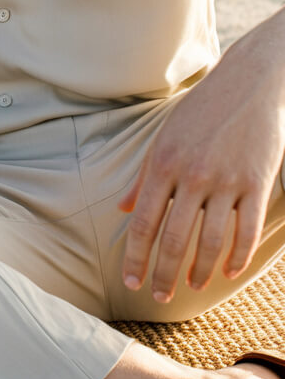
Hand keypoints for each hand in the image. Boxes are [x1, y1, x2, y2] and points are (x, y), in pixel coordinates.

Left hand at [119, 12, 284, 303]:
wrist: (248, 82)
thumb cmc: (200, 110)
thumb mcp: (164, 137)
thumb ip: (144, 177)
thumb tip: (121, 210)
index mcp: (163, 164)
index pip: (144, 222)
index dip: (136, 256)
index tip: (131, 280)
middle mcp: (192, 175)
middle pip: (174, 239)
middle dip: (164, 274)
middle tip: (159, 296)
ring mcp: (226, 181)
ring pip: (211, 242)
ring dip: (199, 271)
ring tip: (191, 285)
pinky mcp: (256, 183)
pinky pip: (247, 231)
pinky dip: (236, 257)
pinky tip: (226, 272)